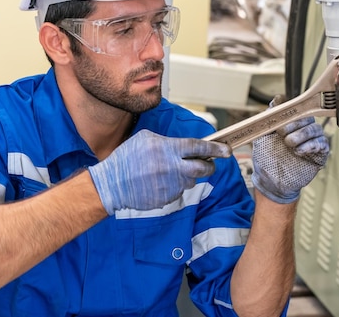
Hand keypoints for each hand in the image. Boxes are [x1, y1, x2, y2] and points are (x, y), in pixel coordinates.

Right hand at [88, 129, 230, 213]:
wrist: (112, 184)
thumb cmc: (126, 159)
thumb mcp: (145, 139)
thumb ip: (167, 141)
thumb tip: (183, 146)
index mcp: (168, 149)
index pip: (199, 147)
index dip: (215, 148)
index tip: (226, 150)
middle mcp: (173, 167)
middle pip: (203, 168)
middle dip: (210, 166)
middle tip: (209, 164)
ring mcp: (172, 185)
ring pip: (191, 181)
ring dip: (187, 176)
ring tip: (170, 173)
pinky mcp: (168, 198)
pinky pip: (178, 191)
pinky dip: (173, 186)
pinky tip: (159, 183)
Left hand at [251, 103, 328, 203]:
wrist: (270, 181)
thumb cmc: (266, 160)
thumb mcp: (263, 136)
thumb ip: (269, 118)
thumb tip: (277, 99)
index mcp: (290, 125)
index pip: (297, 111)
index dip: (292, 111)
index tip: (284, 113)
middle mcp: (302, 131)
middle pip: (307, 118)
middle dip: (294, 123)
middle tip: (282, 132)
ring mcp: (311, 142)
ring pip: (315, 129)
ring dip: (301, 134)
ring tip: (289, 143)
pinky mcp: (319, 154)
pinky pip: (322, 144)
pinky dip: (310, 145)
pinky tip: (298, 151)